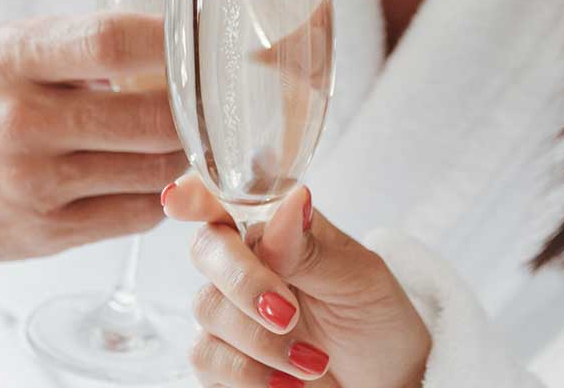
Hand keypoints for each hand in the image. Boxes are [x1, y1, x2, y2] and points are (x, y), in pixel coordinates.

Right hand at [0, 12, 185, 259]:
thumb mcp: (16, 47)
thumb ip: (90, 45)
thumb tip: (180, 46)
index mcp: (17, 61)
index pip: (114, 44)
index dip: (172, 43)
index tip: (206, 42)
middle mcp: (24, 124)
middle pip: (152, 116)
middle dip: (199, 108)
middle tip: (217, 97)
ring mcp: (34, 185)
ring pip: (157, 170)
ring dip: (188, 152)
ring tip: (191, 133)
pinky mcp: (44, 234)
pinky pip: (138, 213)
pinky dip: (162, 192)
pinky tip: (155, 171)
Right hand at [164, 174, 430, 386]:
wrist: (384, 378)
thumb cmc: (373, 314)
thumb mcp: (357, 277)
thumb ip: (311, 247)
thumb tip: (291, 198)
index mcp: (281, 226)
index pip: (231, 197)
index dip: (200, 193)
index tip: (180, 199)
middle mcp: (248, 260)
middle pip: (209, 249)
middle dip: (244, 282)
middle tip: (287, 313)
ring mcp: (231, 310)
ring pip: (208, 308)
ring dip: (260, 339)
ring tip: (312, 359)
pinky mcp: (223, 358)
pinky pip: (207, 358)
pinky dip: (248, 373)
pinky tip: (288, 379)